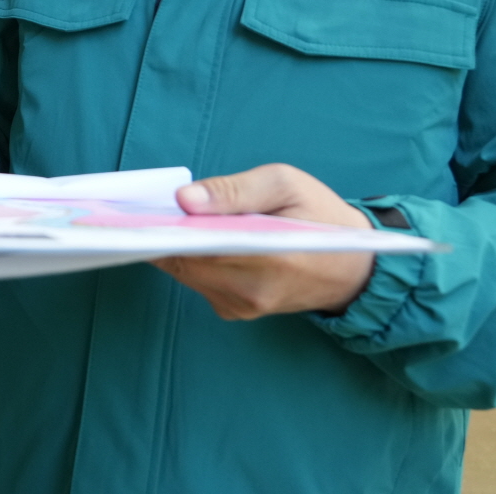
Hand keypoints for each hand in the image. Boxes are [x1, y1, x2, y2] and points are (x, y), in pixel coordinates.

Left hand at [154, 164, 374, 319]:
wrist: (353, 267)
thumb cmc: (320, 216)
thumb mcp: (286, 184)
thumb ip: (235, 191)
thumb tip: (184, 200)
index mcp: (270, 257)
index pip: (197, 248)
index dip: (163, 229)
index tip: (141, 211)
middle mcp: (251, 290)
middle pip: (183, 261)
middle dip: (165, 233)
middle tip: (152, 206)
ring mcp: (242, 306)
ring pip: (185, 272)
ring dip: (177, 245)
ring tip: (174, 216)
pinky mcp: (235, 311)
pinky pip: (197, 282)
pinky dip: (191, 259)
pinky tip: (195, 237)